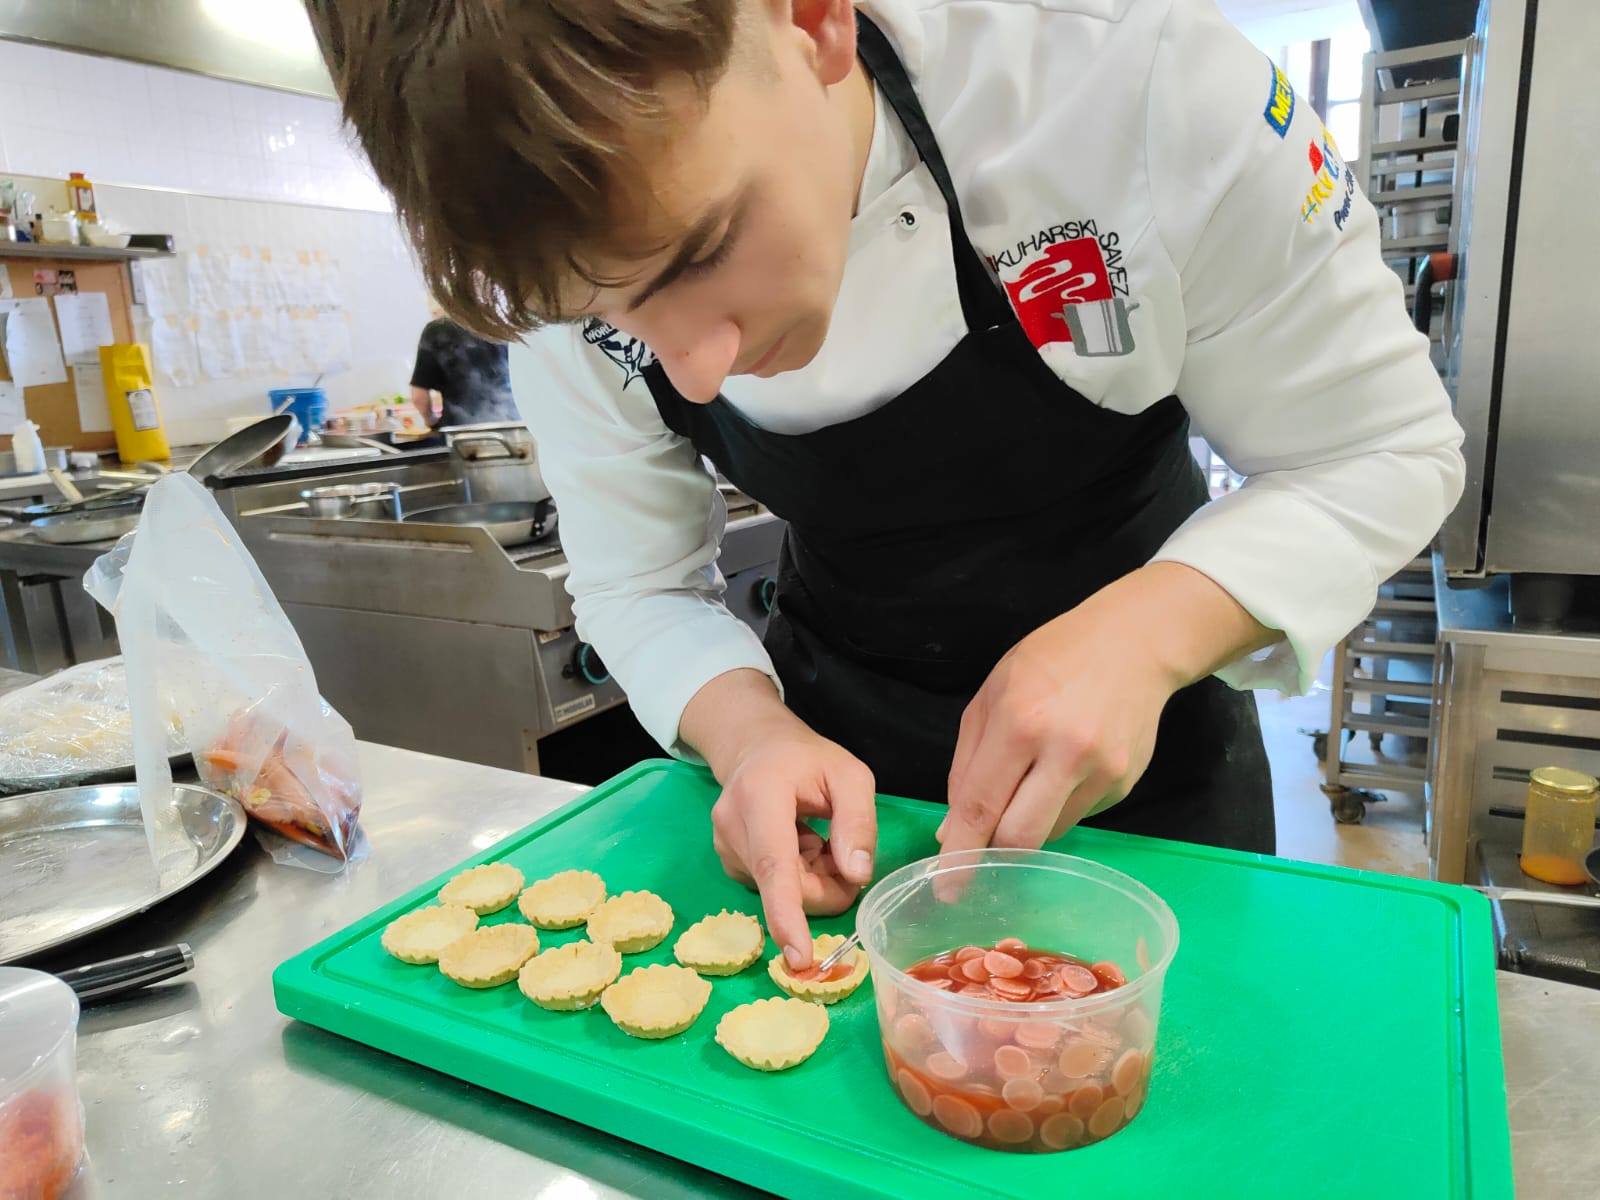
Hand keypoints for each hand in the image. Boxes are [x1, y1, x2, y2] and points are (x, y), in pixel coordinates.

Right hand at [682, 670, 877, 970]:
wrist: (756, 746)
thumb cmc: (807, 759)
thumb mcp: (849, 775)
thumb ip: (858, 822)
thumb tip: (856, 875)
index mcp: (761, 796)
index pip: (774, 865)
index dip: (787, 914)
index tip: (799, 956)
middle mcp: (732, 826)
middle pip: (789, 887)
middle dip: (828, 885)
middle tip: (847, 852)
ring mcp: (725, 847)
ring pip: (784, 893)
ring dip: (814, 877)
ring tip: (817, 837)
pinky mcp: (729, 863)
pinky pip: (774, 889)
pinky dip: (798, 877)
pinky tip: (799, 845)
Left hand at [940, 563, 1272, 853]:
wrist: (1133, 643)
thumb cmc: (1051, 661)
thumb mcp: (993, 695)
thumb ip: (967, 764)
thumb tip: (952, 829)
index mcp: (1021, 722)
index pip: (981, 805)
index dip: (961, 852)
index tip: (947, 889)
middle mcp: (1065, 751)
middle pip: (1021, 837)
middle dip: (992, 854)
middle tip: (977, 857)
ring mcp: (1102, 771)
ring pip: (1049, 833)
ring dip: (1025, 826)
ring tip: (1027, 784)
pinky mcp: (1124, 784)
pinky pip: (1076, 816)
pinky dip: (1055, 808)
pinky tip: (1061, 772)